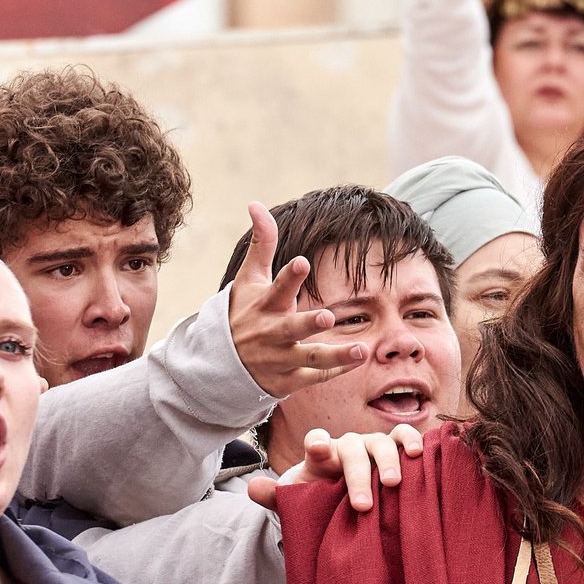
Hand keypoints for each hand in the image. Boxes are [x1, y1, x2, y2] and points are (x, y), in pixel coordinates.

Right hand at [226, 203, 368, 399]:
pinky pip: (314, 376)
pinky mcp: (287, 380)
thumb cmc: (242, 312)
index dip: (290, 276)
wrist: (221, 365)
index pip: (277, 288)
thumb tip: (256, 203)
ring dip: (336, 355)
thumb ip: (262, 243)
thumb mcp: (250, 279)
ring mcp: (280, 358)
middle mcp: (272, 332)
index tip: (303, 262)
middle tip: (327, 316)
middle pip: (292, 328)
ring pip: (310, 357)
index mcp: (265, 305)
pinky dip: (334, 372)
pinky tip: (357, 362)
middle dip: (308, 323)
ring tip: (362, 349)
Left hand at [248, 425, 425, 514]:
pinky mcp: (396, 448)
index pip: (316, 441)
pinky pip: (406, 437)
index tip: (318, 449)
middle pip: (353, 451)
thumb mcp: (299, 500)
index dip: (317, 443)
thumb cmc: (322, 497)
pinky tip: (420, 455)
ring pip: (382, 442)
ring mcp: (373, 444)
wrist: (347, 495)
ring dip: (388, 460)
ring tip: (393, 482)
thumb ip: (277, 496)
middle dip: (357, 477)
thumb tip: (252, 489)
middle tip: (362, 505)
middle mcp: (348, 445)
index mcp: (322, 454)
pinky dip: (413, 441)